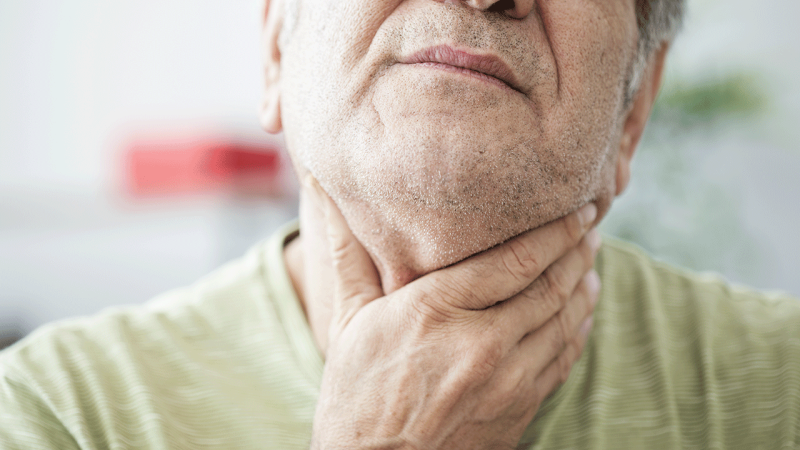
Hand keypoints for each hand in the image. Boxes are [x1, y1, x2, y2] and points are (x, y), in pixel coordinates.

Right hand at [307, 177, 600, 449]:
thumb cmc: (355, 395)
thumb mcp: (347, 320)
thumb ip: (347, 252)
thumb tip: (319, 186)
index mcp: (435, 310)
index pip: (515, 259)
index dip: (555, 229)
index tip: (576, 207)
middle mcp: (480, 342)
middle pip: (549, 285)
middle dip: (578, 248)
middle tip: (592, 222)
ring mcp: (506, 380)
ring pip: (564, 320)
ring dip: (584, 284)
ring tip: (590, 258)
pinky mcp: (520, 408)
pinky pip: (563, 359)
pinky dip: (579, 328)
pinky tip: (581, 310)